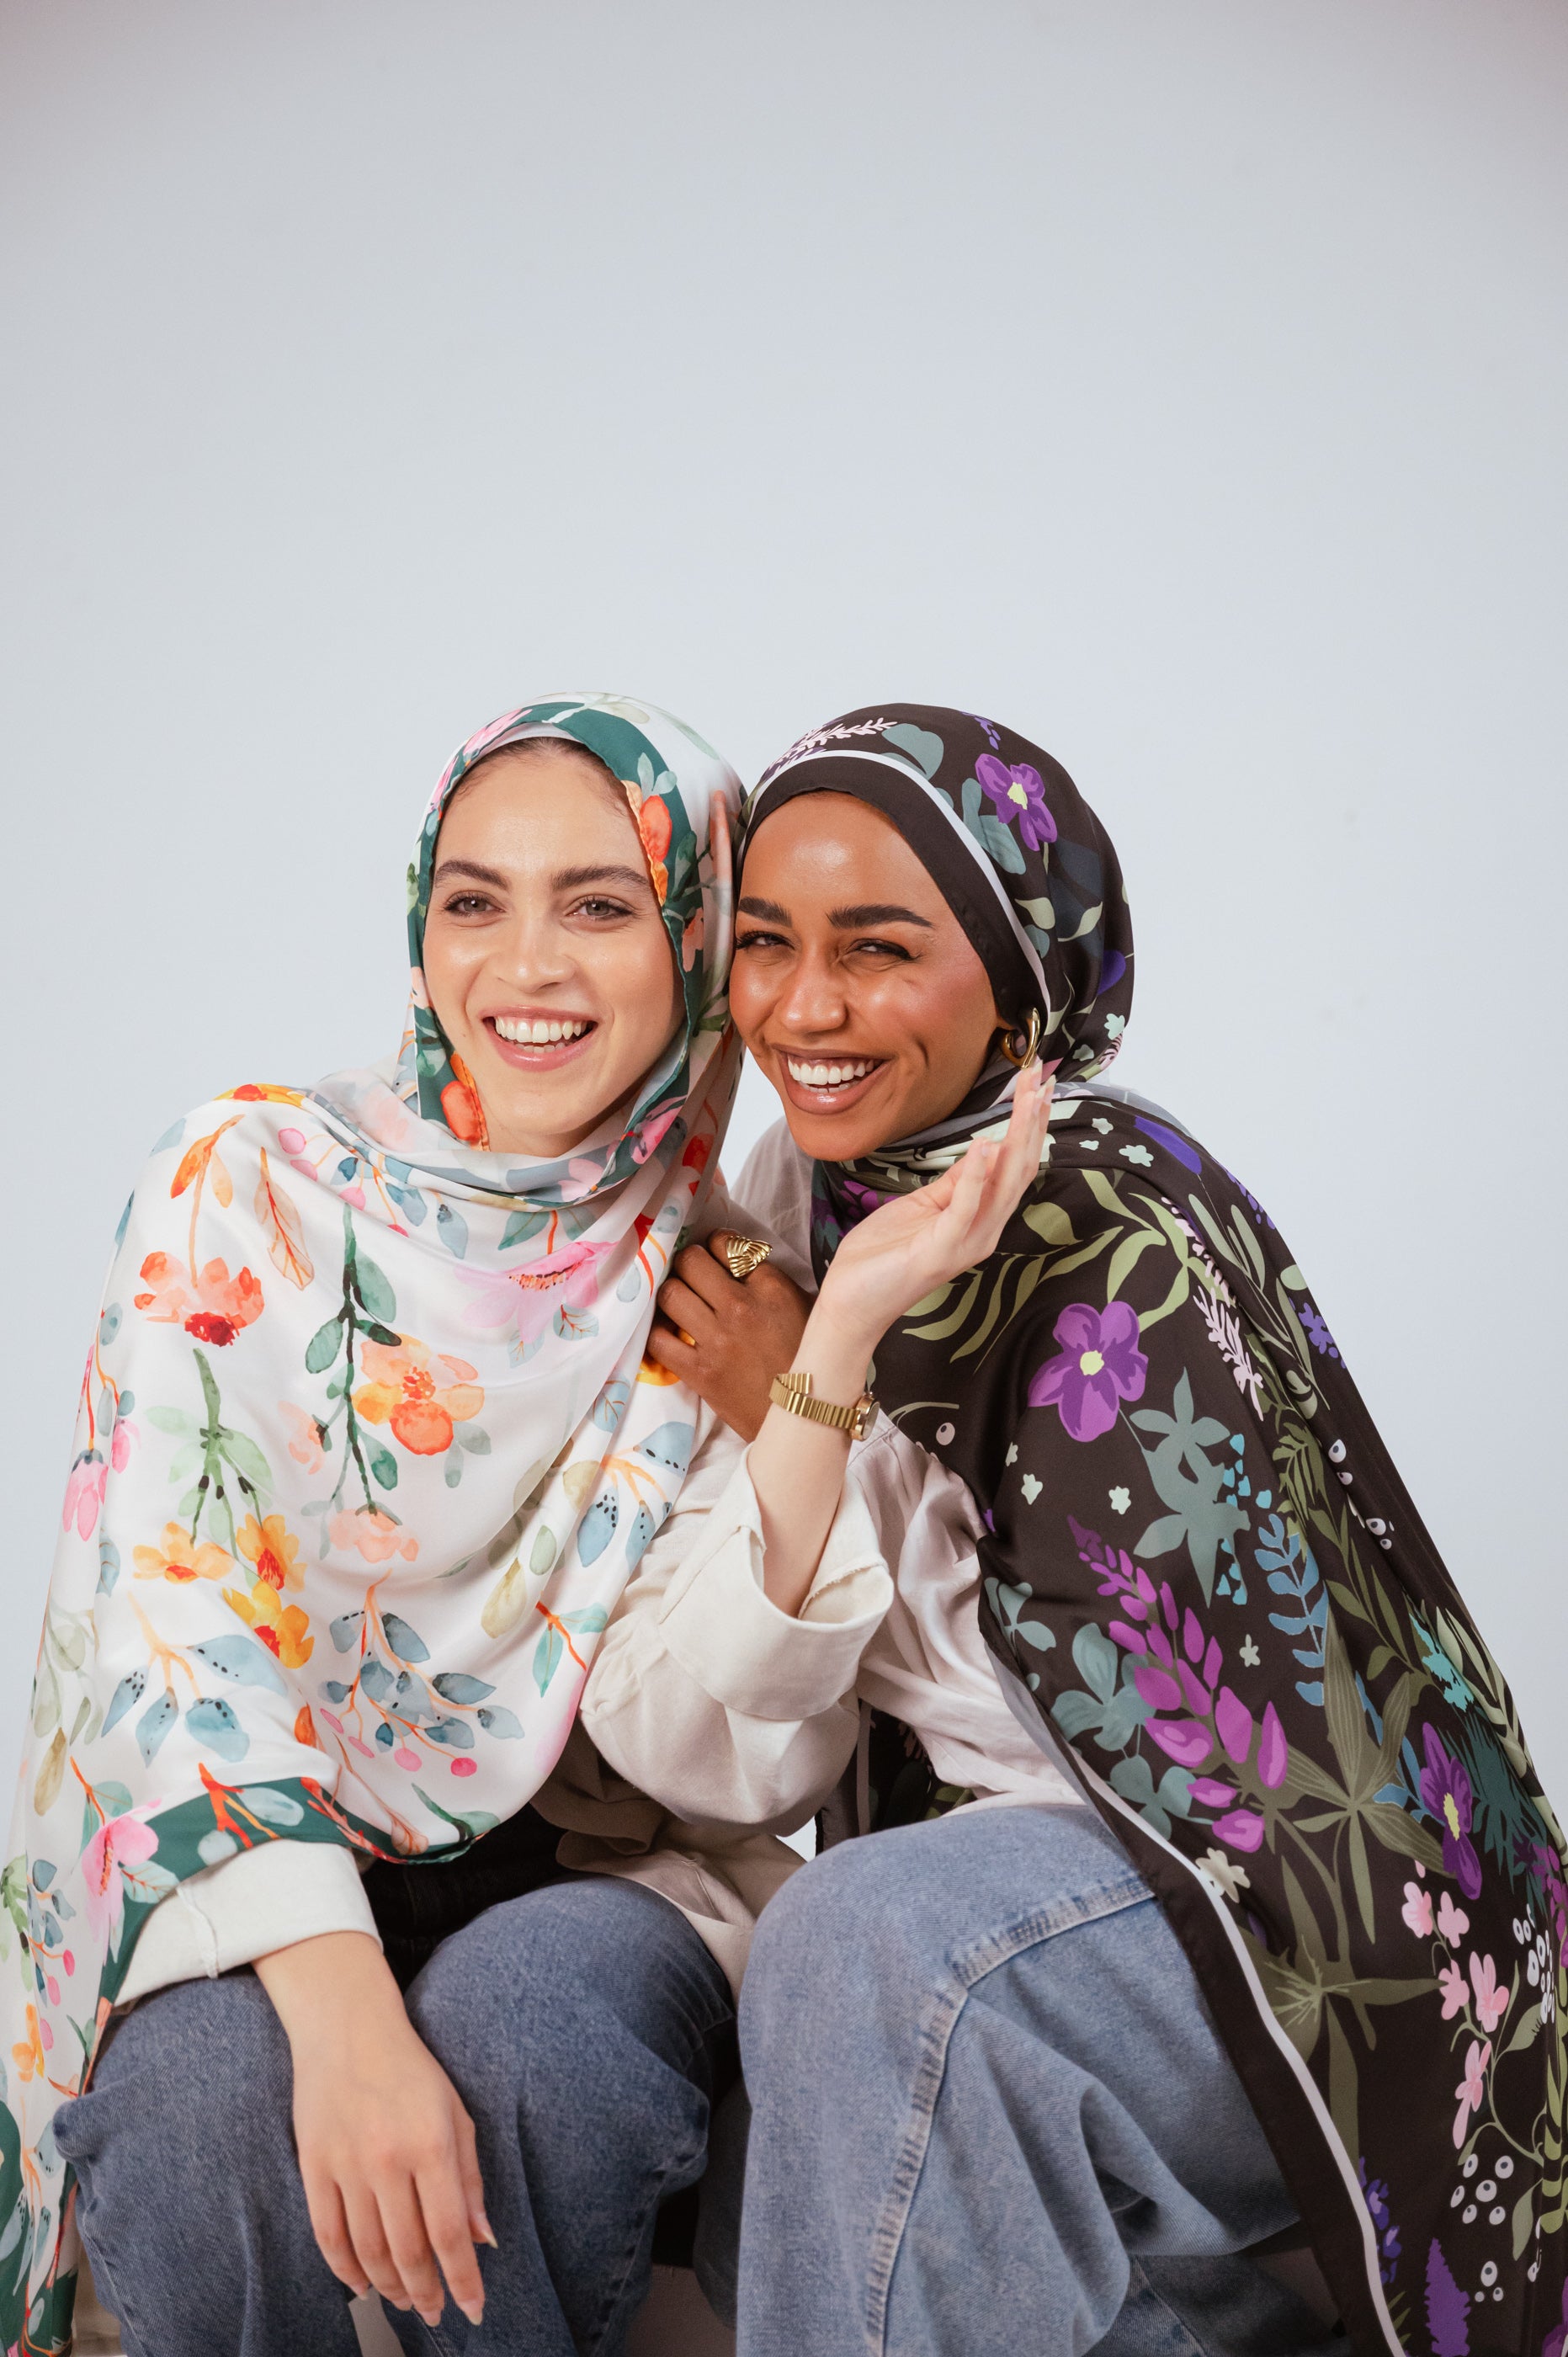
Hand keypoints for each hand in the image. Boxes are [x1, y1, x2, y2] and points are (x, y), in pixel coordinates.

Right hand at [255, 1932, 490, 2329]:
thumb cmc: (410, 2068)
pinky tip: (362, 2284)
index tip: (473, 2308)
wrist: (347, 2028)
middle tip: (436, 2312)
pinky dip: (345, 2270)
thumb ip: (470, 2179)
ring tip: (405, 2300)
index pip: (449, 2234)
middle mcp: (388, 2160)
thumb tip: (482, 2240)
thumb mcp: (456, 2113)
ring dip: (389, 2287)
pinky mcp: (314, 2166)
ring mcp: (347, 2165)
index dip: (463, 2280)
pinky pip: (328, 2235)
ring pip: (368, 2251)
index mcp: (432, 2144)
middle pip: (408, 2251)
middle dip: (427, 2292)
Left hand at [648, 1237, 811, 1438]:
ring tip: (679, 1301)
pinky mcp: (699, 1372)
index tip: (714, 1257)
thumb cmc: (810, 1362)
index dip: (715, 1246)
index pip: (727, 1244)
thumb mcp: (807, 1309)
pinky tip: (667, 1331)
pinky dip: (657, 1332)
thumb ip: (775, 1282)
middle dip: (688, 1263)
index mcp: (771, 1288)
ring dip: (671, 1292)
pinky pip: (659, 1340)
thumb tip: (745, 1260)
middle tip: (691, 1275)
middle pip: (691, 1261)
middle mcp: (741, 1307)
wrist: (805, 1419)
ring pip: (670, 1293)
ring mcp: (717, 1339)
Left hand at [815, 1063, 1052, 1358]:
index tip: (1037, 1082)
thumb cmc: (885, 1254)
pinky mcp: (940, 1252)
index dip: (1030, 1123)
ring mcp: (966, 1244)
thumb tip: (985, 1150)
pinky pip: (964, 1209)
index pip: (1017, 1166)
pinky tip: (985, 1145)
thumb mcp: (925, 1206)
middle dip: (1032, 1120)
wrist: (853, 1302)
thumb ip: (958, 1183)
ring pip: (1004, 1185)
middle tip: (1042, 1077)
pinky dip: (976, 1176)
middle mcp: (984, 1232)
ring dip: (1017, 1138)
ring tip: (1028, 1099)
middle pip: (1020, 1169)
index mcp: (982, 1219)